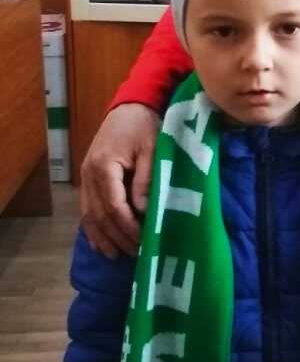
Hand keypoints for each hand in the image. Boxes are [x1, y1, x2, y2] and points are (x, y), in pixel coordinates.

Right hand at [80, 103, 159, 258]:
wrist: (130, 106)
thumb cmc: (144, 126)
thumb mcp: (152, 150)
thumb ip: (145, 180)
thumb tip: (143, 211)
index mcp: (104, 166)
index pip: (114, 206)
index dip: (128, 227)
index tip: (143, 241)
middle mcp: (88, 174)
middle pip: (100, 214)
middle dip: (117, 237)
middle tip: (135, 253)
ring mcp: (85, 177)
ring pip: (89, 214)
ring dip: (102, 237)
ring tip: (116, 255)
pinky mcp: (88, 178)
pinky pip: (86, 207)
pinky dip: (93, 227)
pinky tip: (100, 243)